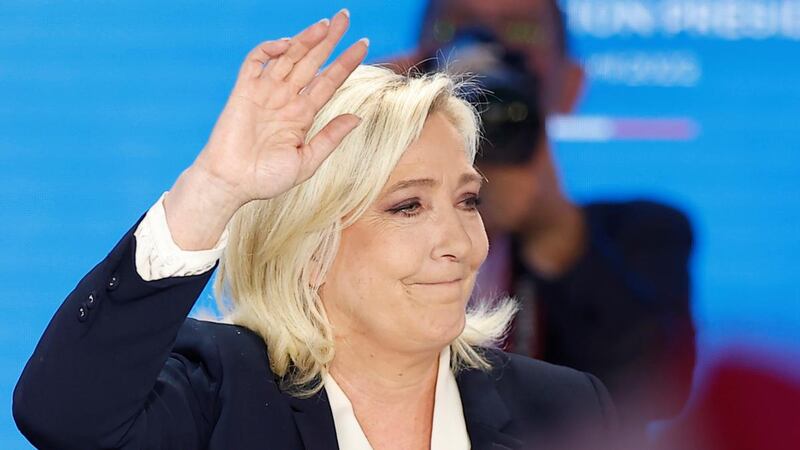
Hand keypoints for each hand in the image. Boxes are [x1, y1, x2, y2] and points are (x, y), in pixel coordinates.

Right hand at [165, 9, 367, 249]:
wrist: (231, 184)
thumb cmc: (266, 179)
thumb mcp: (307, 161)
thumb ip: (330, 137)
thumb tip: (358, 117)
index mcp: (302, 114)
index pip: (329, 81)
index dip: (345, 62)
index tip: (363, 44)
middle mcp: (286, 99)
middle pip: (312, 61)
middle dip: (329, 39)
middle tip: (345, 17)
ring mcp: (265, 92)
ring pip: (289, 56)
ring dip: (306, 38)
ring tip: (325, 24)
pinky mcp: (244, 90)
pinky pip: (256, 61)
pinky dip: (271, 48)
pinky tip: (288, 44)